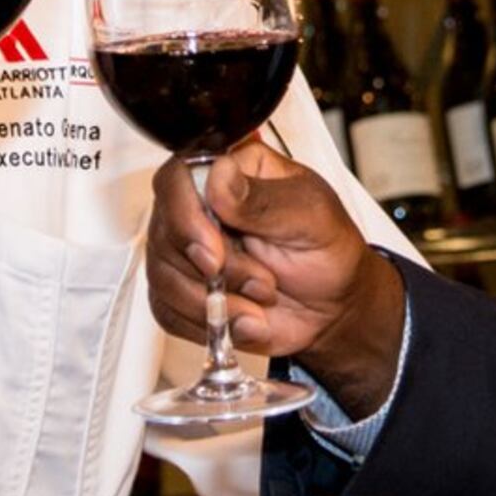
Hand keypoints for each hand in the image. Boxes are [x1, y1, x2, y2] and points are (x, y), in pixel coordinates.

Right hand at [147, 140, 404, 405]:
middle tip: (264, 284)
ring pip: (163, 277)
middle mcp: (197, 207)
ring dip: (215, 302)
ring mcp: (184, 250)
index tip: (215, 256)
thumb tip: (218, 175)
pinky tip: (245, 320)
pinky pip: (168, 312)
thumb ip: (263, 199)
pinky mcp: (180, 292)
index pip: (175, 178)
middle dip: (218, 272)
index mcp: (229, 172)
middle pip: (165, 234)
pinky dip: (208, 324)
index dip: (185, 219)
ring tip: (262, 302)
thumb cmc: (327, 249)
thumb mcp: (311, 217)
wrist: (333, 305)